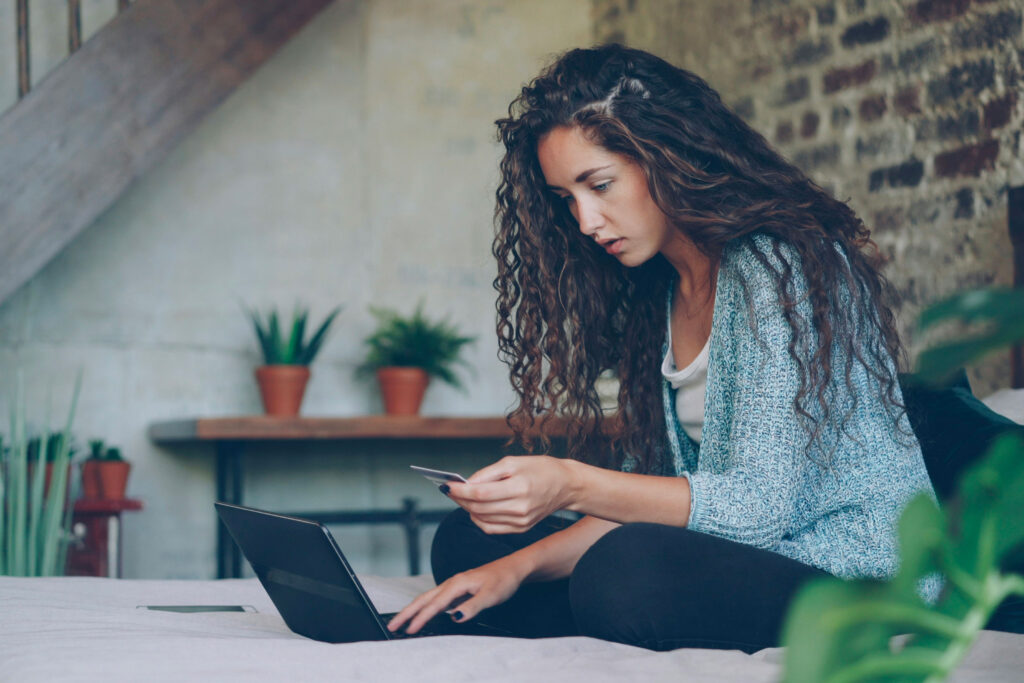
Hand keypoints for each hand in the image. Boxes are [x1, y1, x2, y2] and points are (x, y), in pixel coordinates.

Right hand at [386, 555, 527, 633]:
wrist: (514, 568)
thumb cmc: (503, 579)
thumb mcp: (490, 596)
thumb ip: (472, 607)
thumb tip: (455, 617)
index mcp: (457, 583)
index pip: (434, 604)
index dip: (420, 618)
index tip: (409, 630)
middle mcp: (452, 583)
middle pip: (424, 599)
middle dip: (407, 612)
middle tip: (392, 625)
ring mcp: (454, 585)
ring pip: (428, 598)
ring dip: (414, 609)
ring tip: (402, 622)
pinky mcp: (458, 589)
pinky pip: (437, 599)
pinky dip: (426, 607)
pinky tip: (424, 614)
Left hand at [445, 455, 575, 533]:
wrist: (566, 485)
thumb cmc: (540, 469)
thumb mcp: (514, 462)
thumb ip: (488, 474)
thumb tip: (466, 483)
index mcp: (519, 488)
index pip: (481, 494)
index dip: (460, 490)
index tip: (447, 485)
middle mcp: (520, 508)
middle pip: (479, 507)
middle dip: (460, 499)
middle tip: (450, 490)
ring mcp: (521, 522)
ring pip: (482, 519)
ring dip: (467, 508)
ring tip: (461, 497)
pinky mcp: (521, 529)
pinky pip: (491, 528)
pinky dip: (479, 519)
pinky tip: (475, 508)